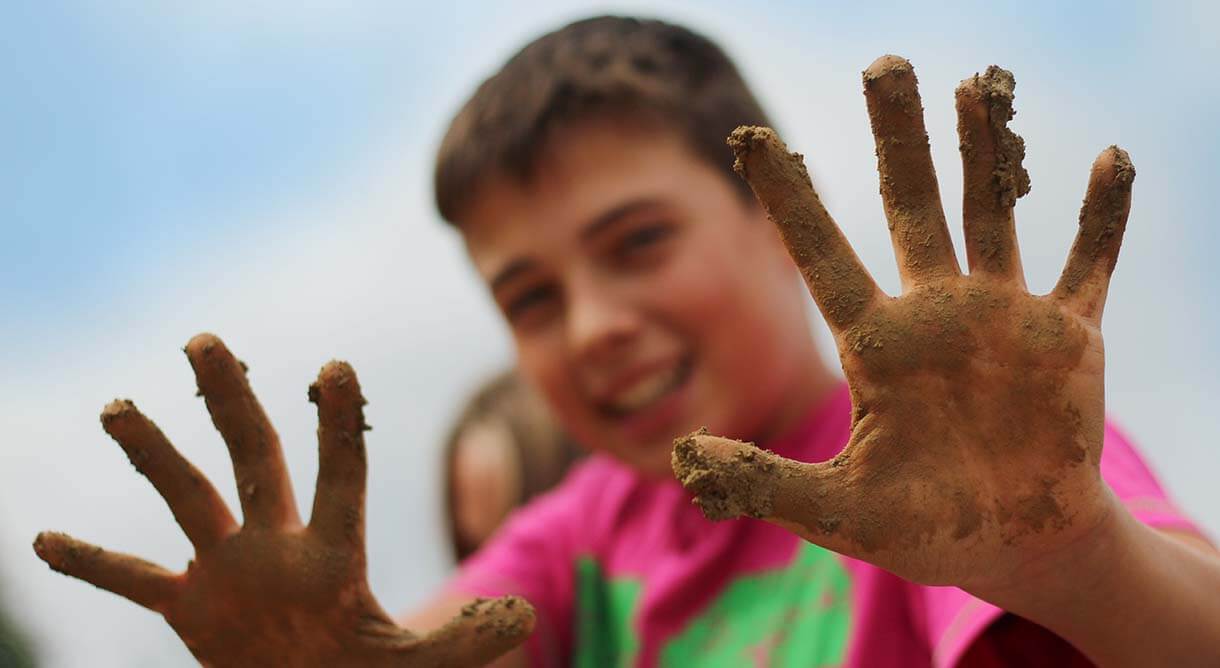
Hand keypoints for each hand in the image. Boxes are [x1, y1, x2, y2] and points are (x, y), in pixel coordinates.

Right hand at [34, 334, 531, 666]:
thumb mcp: (416, 666)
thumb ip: (464, 641)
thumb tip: (524, 617)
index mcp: (334, 550)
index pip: (340, 474)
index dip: (338, 426)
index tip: (335, 365)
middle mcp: (276, 542)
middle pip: (253, 457)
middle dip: (230, 401)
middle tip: (203, 340)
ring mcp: (229, 571)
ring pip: (187, 498)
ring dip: (153, 455)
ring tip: (118, 406)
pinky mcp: (193, 609)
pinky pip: (134, 579)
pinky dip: (93, 563)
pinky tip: (44, 540)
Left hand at [672, 56, 1133, 594]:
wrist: (1018, 549)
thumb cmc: (926, 528)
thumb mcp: (838, 510)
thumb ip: (764, 481)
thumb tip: (681, 455)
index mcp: (877, 345)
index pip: (822, 254)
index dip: (790, 197)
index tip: (754, 138)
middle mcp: (935, 314)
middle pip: (910, 206)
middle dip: (898, 138)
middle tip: (884, 65)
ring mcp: (1002, 318)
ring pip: (990, 215)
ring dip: (986, 154)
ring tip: (977, 87)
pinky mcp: (1067, 337)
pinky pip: (1088, 264)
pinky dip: (1103, 218)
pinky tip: (1107, 159)